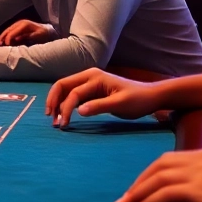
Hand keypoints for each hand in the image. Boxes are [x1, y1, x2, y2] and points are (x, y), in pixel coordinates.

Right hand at [0, 20, 52, 46]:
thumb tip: (17, 38)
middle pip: (9, 30)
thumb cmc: (44, 34)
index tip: (6, 45)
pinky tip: (4, 40)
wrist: (48, 31)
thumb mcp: (38, 36)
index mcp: (24, 24)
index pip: (13, 32)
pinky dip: (7, 35)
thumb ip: (28, 37)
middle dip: (3, 37)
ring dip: (3, 36)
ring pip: (8, 29)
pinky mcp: (20, 26)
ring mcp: (20, 24)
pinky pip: (11, 30)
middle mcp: (20, 23)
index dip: (8, 38)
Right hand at [46, 69, 162, 127]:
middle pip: (62, 85)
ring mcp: (89, 83)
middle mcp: (88, 76)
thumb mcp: (120, 104)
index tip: (64, 125)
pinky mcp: (91, 91)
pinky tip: (64, 115)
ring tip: (56, 120)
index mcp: (94, 77)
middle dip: (53, 101)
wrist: (150, 96)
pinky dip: (65, 105)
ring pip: (65, 90)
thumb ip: (99, 106)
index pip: (73, 93)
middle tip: (51, 119)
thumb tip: (78, 111)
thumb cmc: (137, 100)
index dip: (65, 108)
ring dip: (58, 103)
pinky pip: (72, 95)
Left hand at [113, 146, 201, 201]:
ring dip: (136, 193)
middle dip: (140, 181)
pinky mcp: (198, 189)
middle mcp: (200, 158)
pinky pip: (161, 194)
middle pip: (159, 165)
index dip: (155, 172)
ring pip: (155, 179)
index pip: (174, 159)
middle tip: (126, 196)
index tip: (145, 184)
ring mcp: (198, 172)